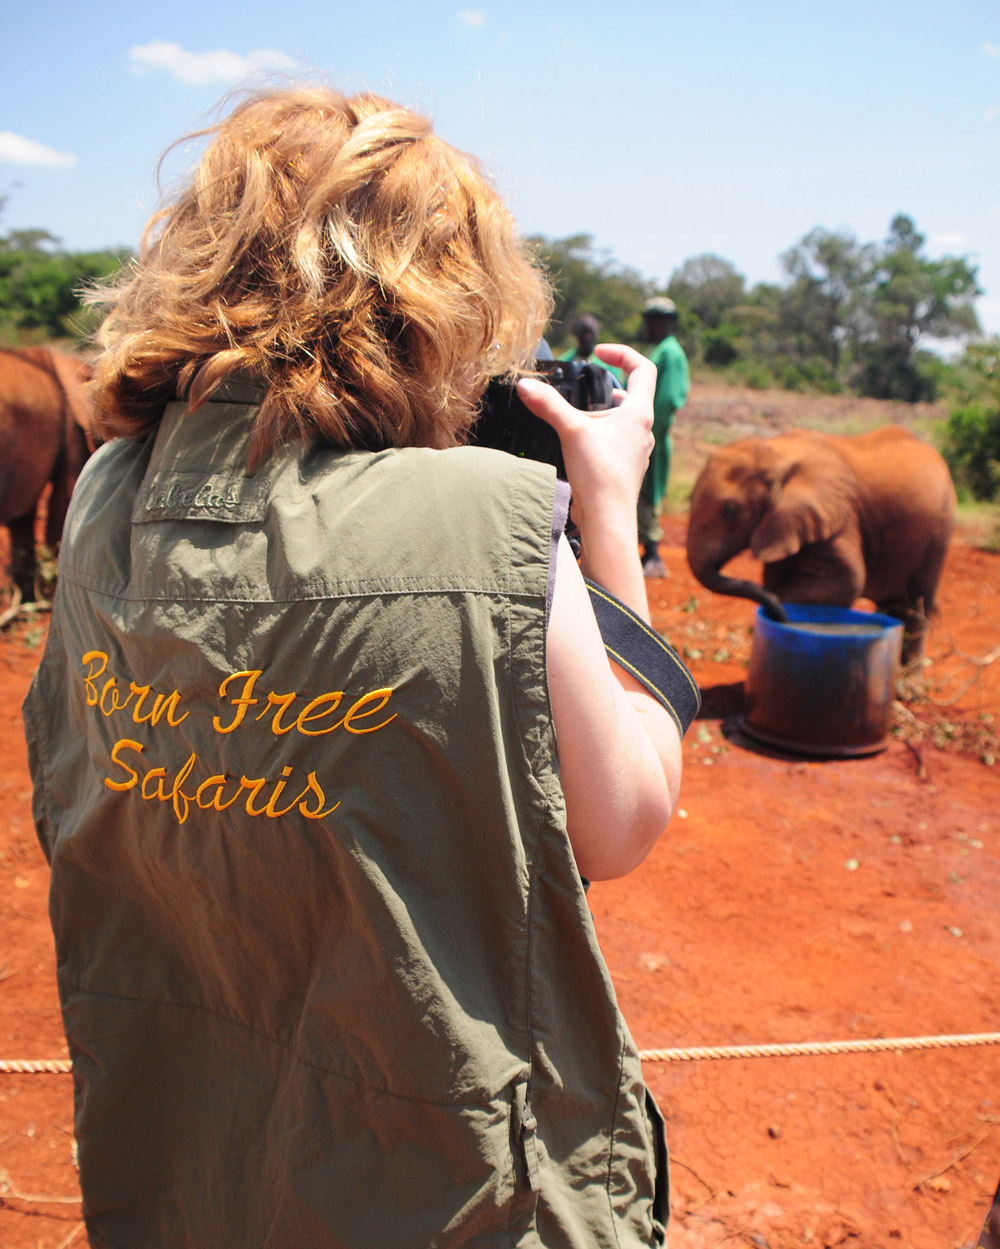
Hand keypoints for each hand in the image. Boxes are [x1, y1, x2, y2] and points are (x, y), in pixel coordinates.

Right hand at [516, 344, 653, 537]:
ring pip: (624, 420)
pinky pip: (616, 442)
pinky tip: (579, 444)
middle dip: (607, 386)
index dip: (622, 353)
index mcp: (639, 413)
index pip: (643, 368)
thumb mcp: (571, 430)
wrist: (608, 519)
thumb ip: (548, 405)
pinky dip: (600, 434)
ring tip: (579, 416)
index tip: (598, 353)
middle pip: (633, 394)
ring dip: (603, 412)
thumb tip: (526, 386)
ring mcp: (636, 450)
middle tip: (585, 387)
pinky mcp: (625, 468)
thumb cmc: (599, 475)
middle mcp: (643, 430)